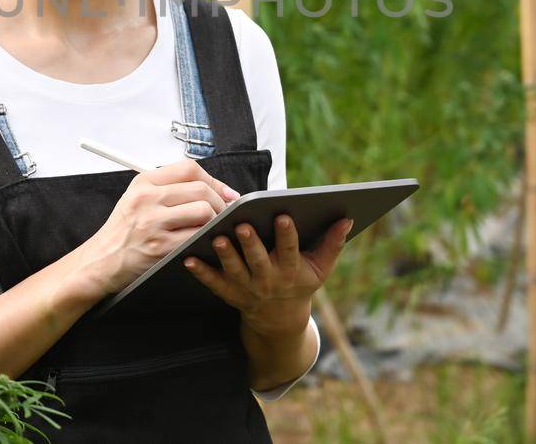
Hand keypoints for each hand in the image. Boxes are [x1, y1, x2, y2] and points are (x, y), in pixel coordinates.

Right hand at [76, 159, 239, 298]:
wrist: (101, 261)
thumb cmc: (123, 231)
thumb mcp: (136, 198)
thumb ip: (167, 187)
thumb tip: (210, 187)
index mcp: (143, 182)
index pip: (188, 169)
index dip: (214, 180)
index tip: (225, 192)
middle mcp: (147, 199)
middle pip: (200, 189)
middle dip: (220, 201)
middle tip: (225, 212)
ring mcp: (153, 223)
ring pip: (203, 211)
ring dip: (216, 220)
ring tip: (215, 227)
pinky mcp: (161, 247)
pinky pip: (197, 236)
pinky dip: (207, 238)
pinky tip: (206, 241)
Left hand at [183, 214, 353, 335]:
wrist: (279, 320)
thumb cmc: (301, 283)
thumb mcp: (321, 268)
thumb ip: (333, 243)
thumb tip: (347, 218)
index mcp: (291, 270)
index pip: (290, 250)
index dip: (287, 234)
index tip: (283, 215)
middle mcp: (268, 279)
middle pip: (258, 260)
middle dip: (251, 243)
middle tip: (243, 224)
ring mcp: (247, 288)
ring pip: (234, 270)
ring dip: (225, 255)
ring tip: (216, 237)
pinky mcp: (230, 293)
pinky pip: (213, 283)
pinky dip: (201, 272)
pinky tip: (188, 259)